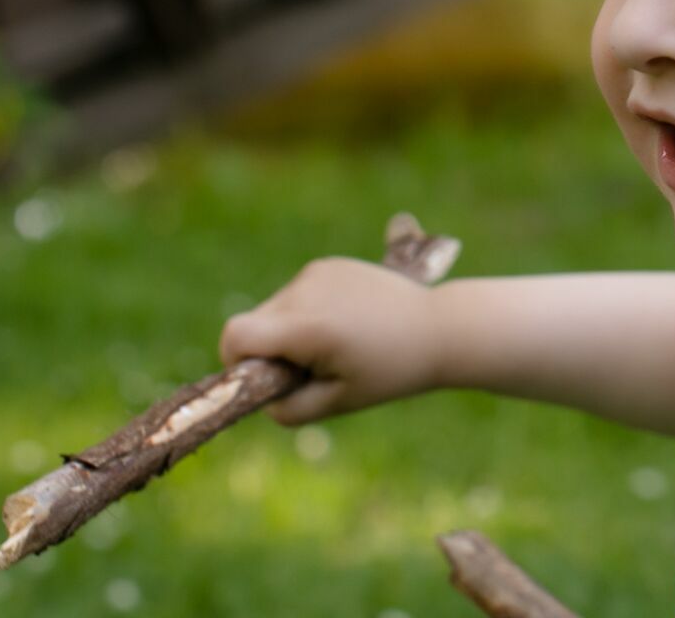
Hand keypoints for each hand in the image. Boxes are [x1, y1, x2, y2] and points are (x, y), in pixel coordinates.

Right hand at [218, 257, 441, 424]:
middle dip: (267, 350)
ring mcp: (316, 272)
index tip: (265, 378)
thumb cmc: (391, 371)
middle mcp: (307, 291)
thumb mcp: (338, 401)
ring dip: (287, 331)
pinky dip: (304, 312)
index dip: (236, 361)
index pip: (236, 335)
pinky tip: (343, 323)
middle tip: (311, 369)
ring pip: (273, 308)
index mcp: (308, 326)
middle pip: (253, 323)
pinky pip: (295, 294)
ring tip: (334, 345)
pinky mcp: (327, 265)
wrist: (438, 327)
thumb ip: (289, 408)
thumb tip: (257, 398)